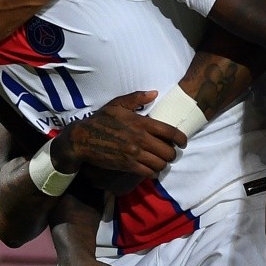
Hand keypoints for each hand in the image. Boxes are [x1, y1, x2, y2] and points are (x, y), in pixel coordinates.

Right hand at [51, 90, 187, 176]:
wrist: (82, 139)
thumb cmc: (101, 120)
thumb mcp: (117, 104)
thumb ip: (137, 98)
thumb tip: (154, 93)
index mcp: (141, 122)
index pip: (169, 132)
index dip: (181, 138)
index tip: (183, 142)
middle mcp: (141, 139)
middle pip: (168, 151)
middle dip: (173, 153)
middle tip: (171, 153)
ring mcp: (134, 153)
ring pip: (160, 163)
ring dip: (163, 164)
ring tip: (162, 161)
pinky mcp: (127, 165)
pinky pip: (148, 172)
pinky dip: (153, 172)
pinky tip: (152, 169)